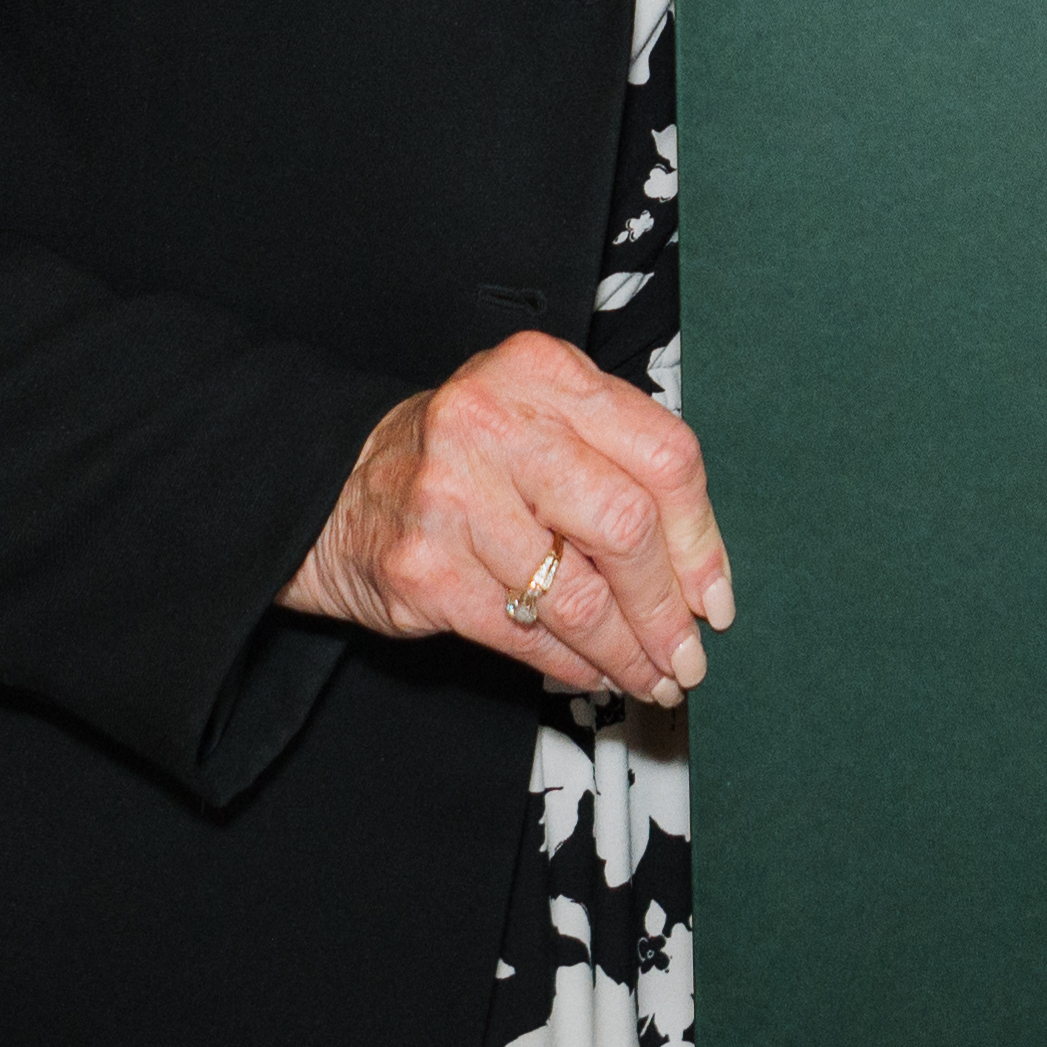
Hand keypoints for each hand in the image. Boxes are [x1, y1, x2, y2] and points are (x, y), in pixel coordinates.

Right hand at [284, 331, 734, 704]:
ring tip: (650, 675)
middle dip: (667, 608)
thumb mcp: (539, 419)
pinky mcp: (425, 568)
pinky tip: (593, 673)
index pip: (663, 455)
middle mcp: (495, 422)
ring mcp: (453, 496)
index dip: (701, 539)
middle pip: (628, 525)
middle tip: (686, 652)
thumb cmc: (464, 459)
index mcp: (542, 372)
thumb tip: (699, 572)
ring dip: (628, 653)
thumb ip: (617, 464)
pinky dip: (573, 665)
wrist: (333, 489)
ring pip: (580, 596)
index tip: (713, 595)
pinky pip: (527, 635)